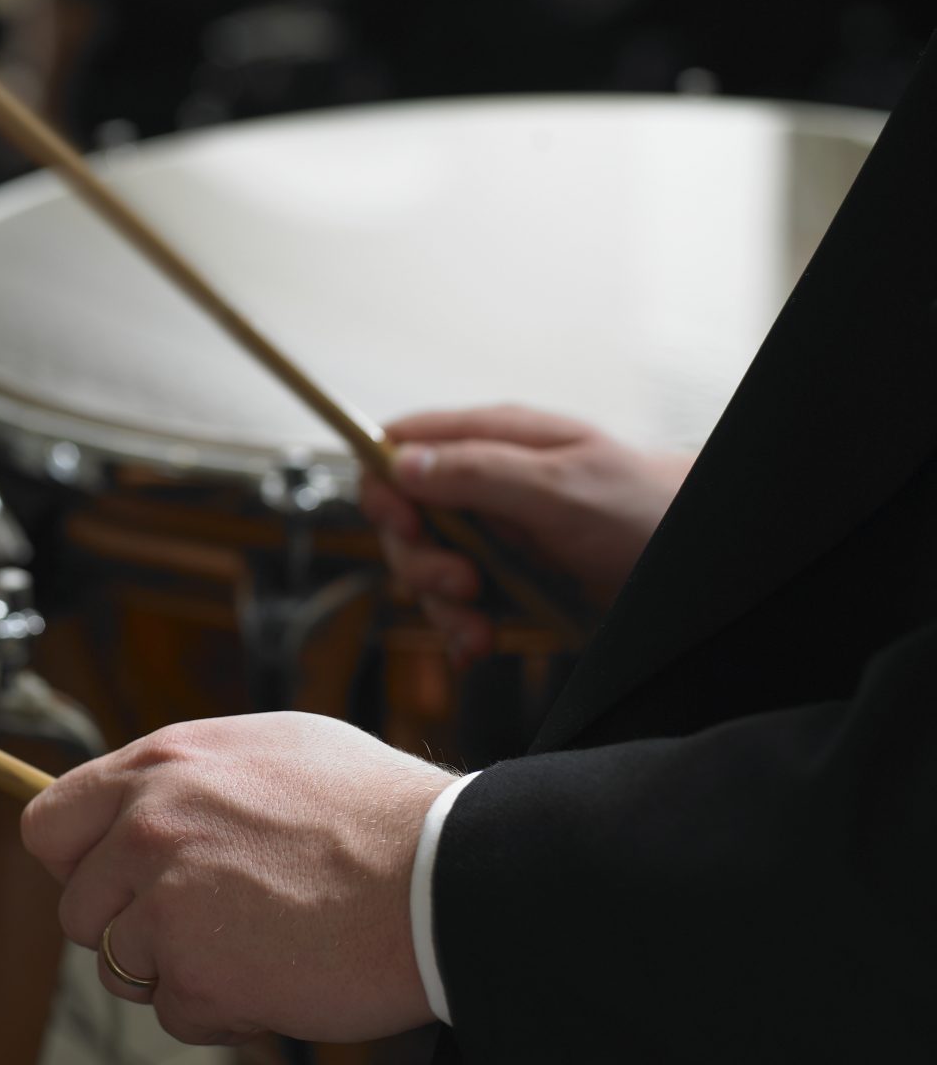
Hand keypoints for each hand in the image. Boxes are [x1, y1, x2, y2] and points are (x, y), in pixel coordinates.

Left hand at [20, 713, 457, 1044]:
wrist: (443, 874)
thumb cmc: (376, 812)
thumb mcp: (274, 750)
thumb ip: (192, 777)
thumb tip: (147, 797)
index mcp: (162, 764)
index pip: (50, 822)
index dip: (75, 862)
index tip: (108, 882)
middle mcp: (147, 824)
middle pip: (77, 907)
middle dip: (127, 927)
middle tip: (198, 926)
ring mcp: (165, 898)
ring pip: (122, 966)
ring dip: (177, 970)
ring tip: (252, 947)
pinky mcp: (195, 968)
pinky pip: (176, 1013)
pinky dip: (221, 1010)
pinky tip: (275, 976)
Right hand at [360, 405, 692, 659]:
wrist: (702, 565)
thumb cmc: (646, 509)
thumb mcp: (562, 486)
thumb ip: (479, 471)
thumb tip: (400, 461)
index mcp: (493, 441)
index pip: (398, 445)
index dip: (384, 485)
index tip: (405, 527)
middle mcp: (484, 485)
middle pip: (401, 518)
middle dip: (418, 561)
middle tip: (462, 587)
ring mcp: (495, 535)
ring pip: (425, 568)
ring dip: (440, 607)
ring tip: (480, 631)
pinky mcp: (508, 580)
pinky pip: (457, 606)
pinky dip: (460, 630)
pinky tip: (480, 644)